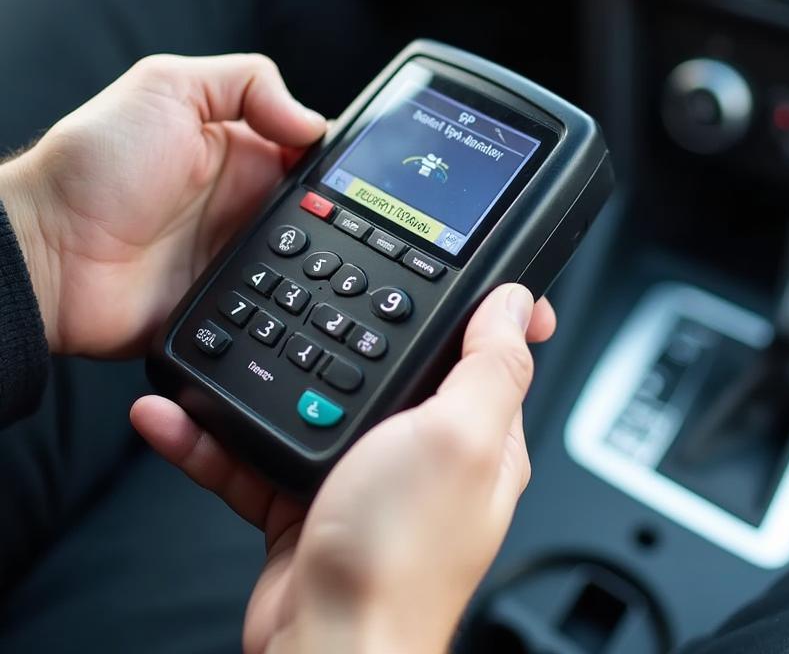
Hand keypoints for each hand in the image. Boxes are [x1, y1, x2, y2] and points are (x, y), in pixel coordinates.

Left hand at [0, 53, 326, 355]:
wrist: (45, 253)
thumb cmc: (92, 165)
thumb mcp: (166, 86)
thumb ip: (247, 83)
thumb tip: (312, 120)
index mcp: (237, 148)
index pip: (308, 148)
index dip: (333, 156)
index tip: (352, 167)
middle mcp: (242, 201)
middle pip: (318, 208)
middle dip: (335, 212)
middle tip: (338, 214)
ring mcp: (234, 253)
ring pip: (306, 259)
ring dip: (317, 257)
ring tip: (317, 252)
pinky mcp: (225, 301)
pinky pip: (273, 305)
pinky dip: (287, 301)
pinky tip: (291, 290)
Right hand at [132, 283, 555, 653]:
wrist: (324, 649)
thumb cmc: (401, 557)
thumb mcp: (461, 437)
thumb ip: (490, 367)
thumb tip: (516, 304)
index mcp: (476, 432)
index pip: (481, 349)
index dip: (470, 305)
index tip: (448, 264)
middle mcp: (423, 451)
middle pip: (389, 364)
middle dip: (351, 327)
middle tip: (314, 288)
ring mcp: (362, 475)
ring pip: (314, 400)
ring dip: (267, 374)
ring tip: (229, 340)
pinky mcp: (305, 502)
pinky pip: (257, 452)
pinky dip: (215, 435)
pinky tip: (179, 414)